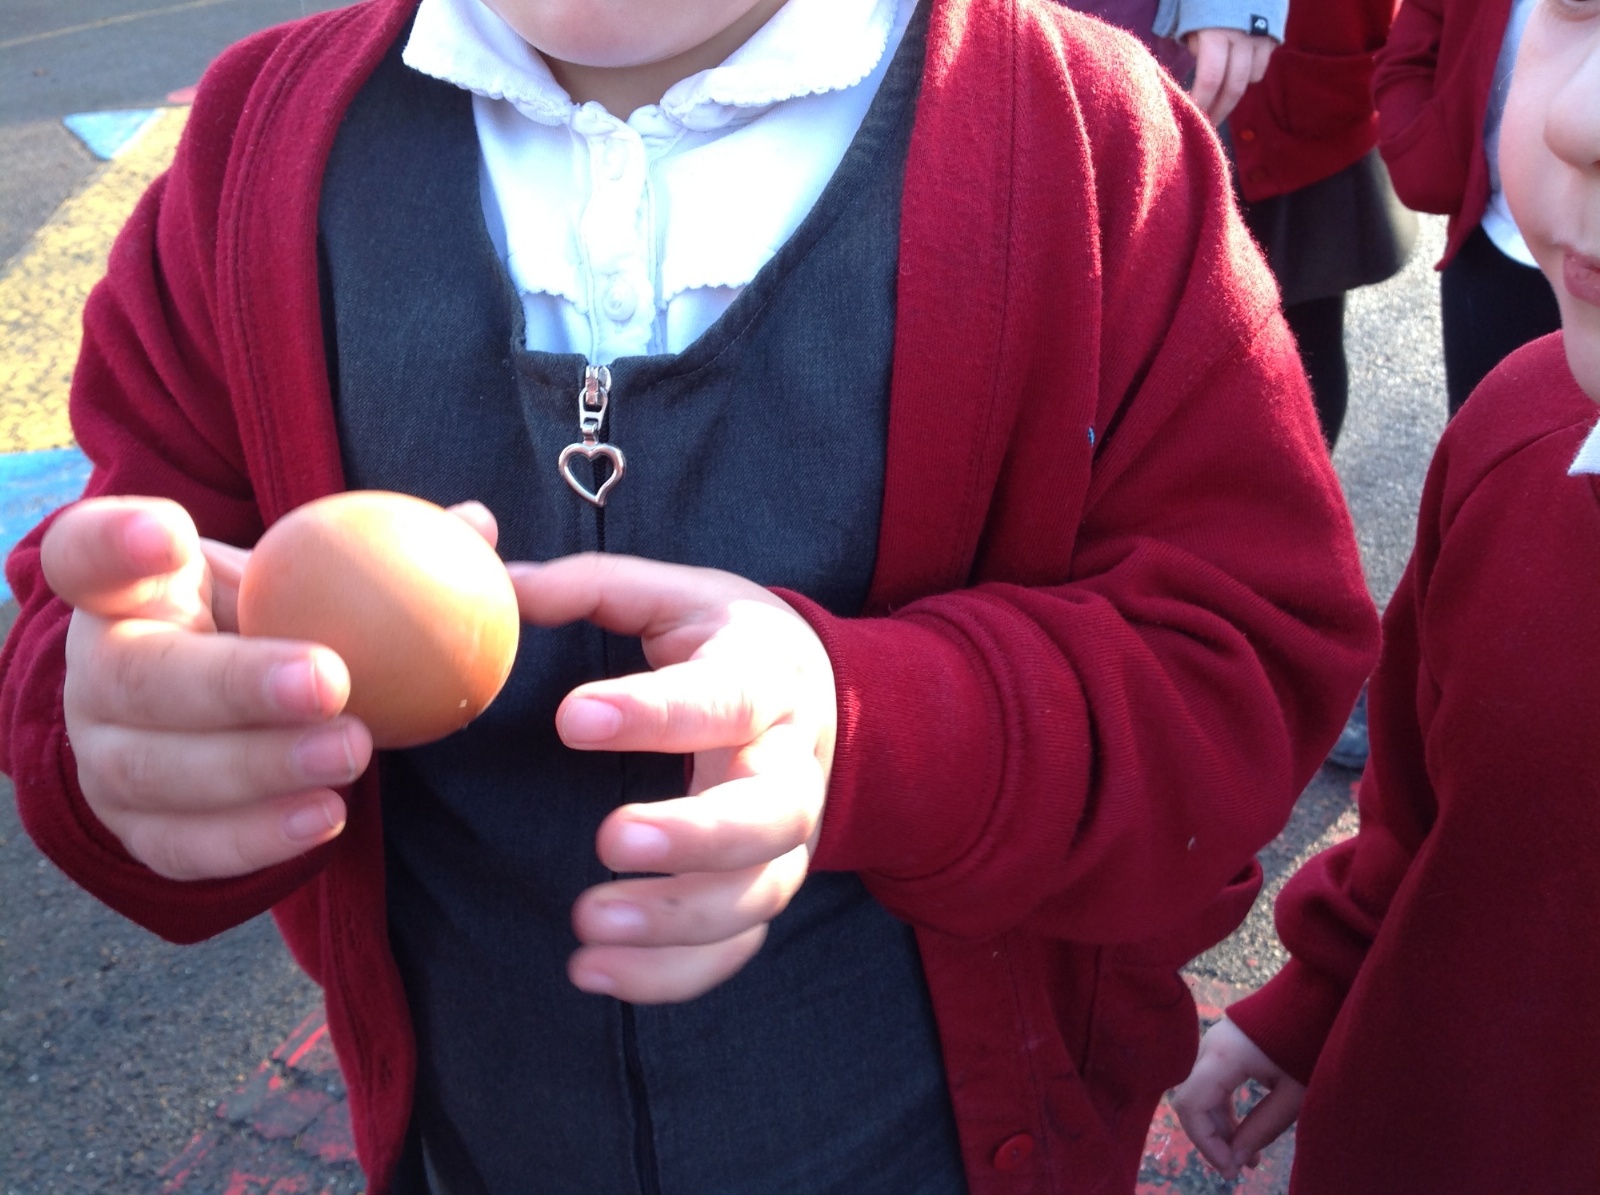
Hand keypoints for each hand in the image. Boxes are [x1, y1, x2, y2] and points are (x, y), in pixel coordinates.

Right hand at [40, 495, 377, 879]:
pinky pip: (185, 845)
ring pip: (158, 771)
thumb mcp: (301, 578)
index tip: (169, 532)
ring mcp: (104, 758)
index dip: (112, 541)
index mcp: (126, 591)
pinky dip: (256, 837)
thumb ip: (371, 550)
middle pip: (136, 679)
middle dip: (232, 683)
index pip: (83, 553)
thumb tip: (475, 525)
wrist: (222, 718)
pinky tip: (328, 818)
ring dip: (259, 767)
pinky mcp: (135, 830)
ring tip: (352, 755)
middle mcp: (95, 673)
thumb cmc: (271, 626)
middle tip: (331, 681)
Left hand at [507, 553, 836, 1004]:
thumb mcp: (678, 596)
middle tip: (610, 840)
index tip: (573, 719)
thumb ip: (593, 587)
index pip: (718, 699)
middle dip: (693, 836)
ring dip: (677, 920)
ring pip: (756, 894)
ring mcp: (786, 839)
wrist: (824, 697)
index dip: (653, 713)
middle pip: (766, 814)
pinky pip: (736, 946)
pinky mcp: (767, 887)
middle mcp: (786, 766)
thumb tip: (496, 580)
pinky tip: (594, 972)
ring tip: (589, 924)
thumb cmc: (731, 644)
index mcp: (762, 682)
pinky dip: (673, 974)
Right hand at [1170, 1017, 1304, 1178]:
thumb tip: (1237, 1158)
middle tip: (1238, 1170)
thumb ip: (1261, 1128)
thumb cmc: (1309, 1044)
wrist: (1319, 997)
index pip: (1190, 1106)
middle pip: (1193, 1101)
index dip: (1204, 1142)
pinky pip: (1212, 1083)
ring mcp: (1214, 1043)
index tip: (1231, 1168)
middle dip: (1213, 1139)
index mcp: (1222, 1057)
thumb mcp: (1293, 1095)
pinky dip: (1224, 1110)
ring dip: (1219, 1127)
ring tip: (1247, 1158)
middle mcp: (1208, 1048)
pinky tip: (1243, 1133)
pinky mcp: (1225, 1044)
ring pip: (1202, 1094)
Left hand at [1185, 28, 1274, 125]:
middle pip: (1233, 88)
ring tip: (1220, 98)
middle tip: (1207, 124)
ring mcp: (1262, 37)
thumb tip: (1198, 62)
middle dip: (1219, 111)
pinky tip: (1236, 73)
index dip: (1201, 104)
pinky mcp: (1275, 35)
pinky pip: (1262, 65)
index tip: (1191, 117)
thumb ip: (1193, 41)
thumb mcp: (1191, 14)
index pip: (1210, 81)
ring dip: (1234, 92)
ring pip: (1251, 79)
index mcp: (1216, 33)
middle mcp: (1243, 38)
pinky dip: (1249, 74)